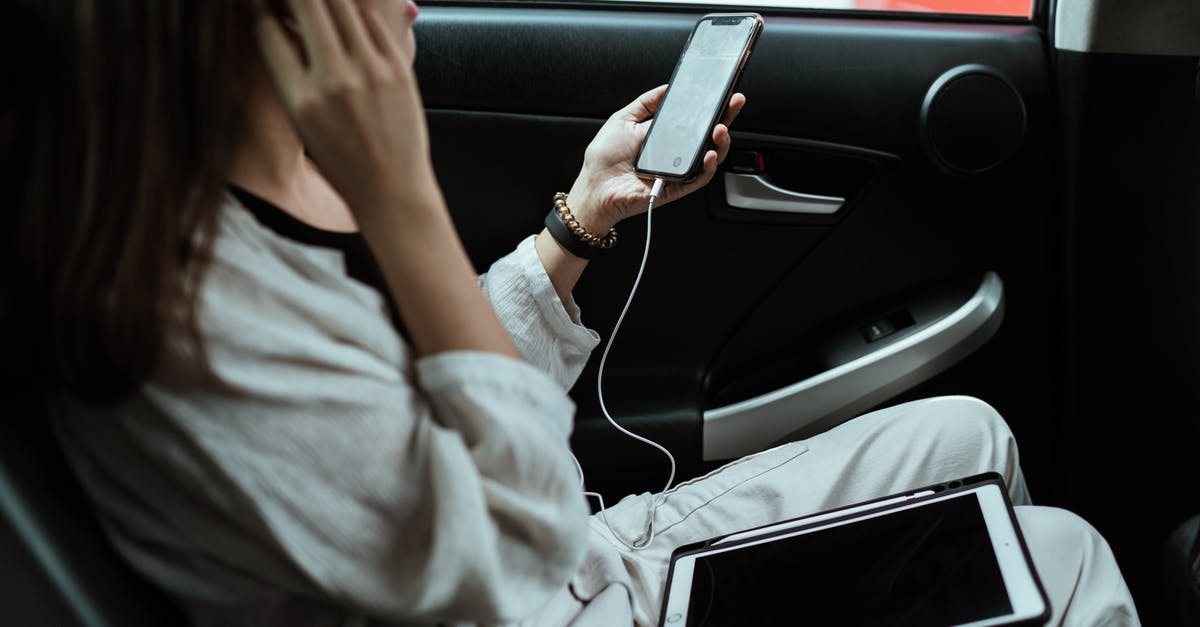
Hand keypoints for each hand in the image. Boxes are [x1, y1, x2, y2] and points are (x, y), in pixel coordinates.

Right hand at [255, 0, 436, 216]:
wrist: (392, 189)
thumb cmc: (343, 162)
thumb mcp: (302, 123)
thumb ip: (289, 74)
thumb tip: (279, 26)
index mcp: (301, 100)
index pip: (268, 31)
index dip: (256, 4)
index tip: (256, 1)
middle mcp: (335, 82)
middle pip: (308, 3)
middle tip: (292, 2)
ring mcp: (371, 72)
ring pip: (343, 3)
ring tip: (318, 5)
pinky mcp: (399, 70)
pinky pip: (373, 21)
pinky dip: (357, 10)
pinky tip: (347, 12)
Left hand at [565, 85, 745, 232]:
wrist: (593, 187)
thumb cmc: (603, 159)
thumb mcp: (623, 119)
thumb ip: (646, 103)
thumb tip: (667, 87)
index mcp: (665, 137)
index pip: (695, 120)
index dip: (711, 107)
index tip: (723, 92)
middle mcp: (675, 154)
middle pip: (708, 137)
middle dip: (726, 118)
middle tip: (733, 103)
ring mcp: (676, 172)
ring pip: (708, 159)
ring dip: (720, 143)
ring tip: (720, 129)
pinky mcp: (674, 188)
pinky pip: (696, 180)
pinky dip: (706, 168)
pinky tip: (709, 154)